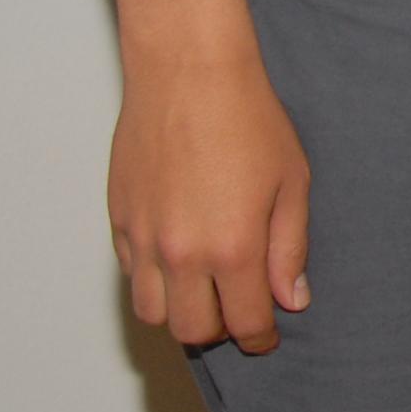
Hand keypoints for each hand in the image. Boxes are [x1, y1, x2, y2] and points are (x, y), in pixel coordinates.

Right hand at [107, 44, 312, 352]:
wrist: (190, 72)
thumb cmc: (247, 118)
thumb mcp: (291, 182)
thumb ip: (290, 247)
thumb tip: (291, 298)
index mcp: (231, 247)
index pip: (244, 323)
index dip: (260, 338)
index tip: (266, 336)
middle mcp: (181, 253)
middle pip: (193, 331)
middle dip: (220, 330)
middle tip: (238, 309)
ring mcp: (144, 239)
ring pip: (153, 313)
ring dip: (180, 311)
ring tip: (204, 288)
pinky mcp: (119, 221)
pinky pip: (130, 274)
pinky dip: (153, 279)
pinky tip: (177, 255)